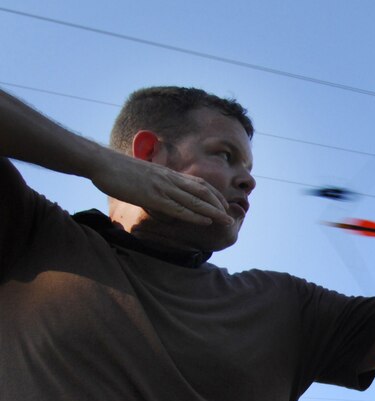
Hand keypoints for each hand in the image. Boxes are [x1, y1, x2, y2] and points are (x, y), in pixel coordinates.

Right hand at [90, 149, 232, 225]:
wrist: (100, 162)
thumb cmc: (116, 170)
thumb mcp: (141, 175)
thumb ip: (154, 183)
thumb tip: (158, 193)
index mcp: (167, 173)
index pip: (198, 183)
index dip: (213, 194)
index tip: (223, 204)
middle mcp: (169, 179)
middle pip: (202, 191)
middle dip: (219, 204)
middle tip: (231, 216)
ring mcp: (162, 187)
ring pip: (194, 200)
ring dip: (213, 211)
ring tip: (227, 220)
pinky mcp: (152, 197)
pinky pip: (178, 208)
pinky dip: (194, 215)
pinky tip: (205, 221)